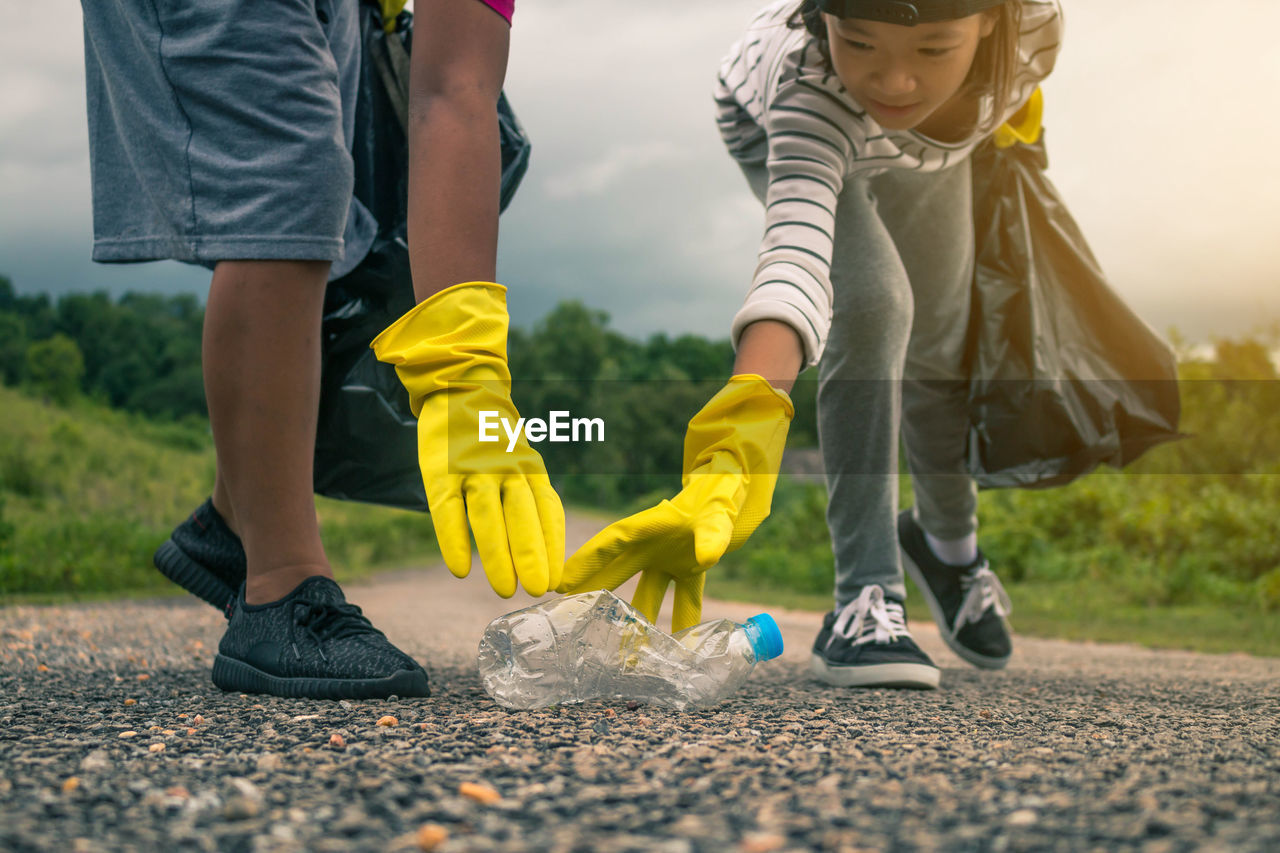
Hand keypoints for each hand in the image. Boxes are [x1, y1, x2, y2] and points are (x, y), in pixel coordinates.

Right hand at [370, 282, 563, 596]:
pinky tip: (460, 568)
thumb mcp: (521, 463)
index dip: (552, 546)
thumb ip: (530, 501)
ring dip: (498, 553)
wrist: (460, 386)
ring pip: (489, 514)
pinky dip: (453, 538)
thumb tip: (544, 557)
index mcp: (530, 469)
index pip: (547, 510)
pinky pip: (448, 507)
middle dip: (532, 555)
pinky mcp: (442, 468)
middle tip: (538, 591)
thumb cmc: (493, 439)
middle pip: (522, 515)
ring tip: (505, 590)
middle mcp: (507, 468)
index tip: (557, 581)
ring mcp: (474, 466)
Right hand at [559, 375, 792, 631]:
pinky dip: (681, 622)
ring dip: (637, 620)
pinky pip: (683, 599)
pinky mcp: (690, 570)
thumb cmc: (720, 493)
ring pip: (646, 593)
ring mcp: (669, 559)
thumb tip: (707, 558)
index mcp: (649, 525)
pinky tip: (677, 649)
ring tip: (620, 651)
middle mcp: (653, 545)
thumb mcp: (716, 512)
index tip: (563, 582)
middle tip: (569, 618)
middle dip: (594, 593)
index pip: (611, 544)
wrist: (736, 490)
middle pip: (616, 571)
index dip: (586, 563)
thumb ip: (711, 533)